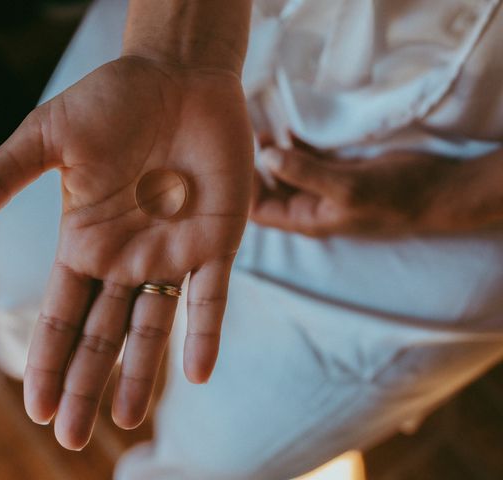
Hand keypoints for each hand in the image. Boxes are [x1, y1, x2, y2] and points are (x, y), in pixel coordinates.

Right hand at [0, 56, 252, 448]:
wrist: (178, 77)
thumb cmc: (114, 100)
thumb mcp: (50, 135)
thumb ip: (5, 172)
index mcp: (84, 240)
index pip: (60, 312)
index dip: (47, 358)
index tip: (37, 405)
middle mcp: (126, 257)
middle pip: (101, 333)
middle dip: (84, 382)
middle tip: (70, 436)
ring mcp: (172, 252)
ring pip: (153, 327)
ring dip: (141, 375)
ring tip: (128, 421)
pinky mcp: (216, 241)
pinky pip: (210, 298)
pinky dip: (203, 334)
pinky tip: (198, 374)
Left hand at [250, 138, 502, 235]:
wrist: (439, 190)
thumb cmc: (394, 195)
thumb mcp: (346, 186)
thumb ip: (305, 173)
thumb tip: (265, 158)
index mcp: (306, 219)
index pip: (259, 210)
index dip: (243, 188)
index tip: (236, 157)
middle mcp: (310, 207)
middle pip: (269, 191)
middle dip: (256, 167)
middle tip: (247, 138)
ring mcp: (324, 190)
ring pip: (287, 174)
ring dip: (274, 154)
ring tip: (265, 130)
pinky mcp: (338, 174)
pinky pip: (307, 161)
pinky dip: (296, 147)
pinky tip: (290, 131)